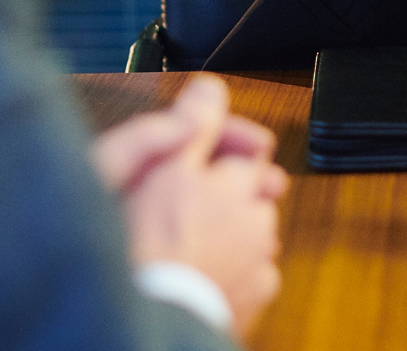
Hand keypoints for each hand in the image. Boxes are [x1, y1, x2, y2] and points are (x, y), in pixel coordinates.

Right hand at [104, 76, 288, 334]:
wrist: (154, 317)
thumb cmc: (147, 249)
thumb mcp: (160, 170)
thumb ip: (192, 127)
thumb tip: (210, 89)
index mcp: (236, 182)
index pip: (252, 145)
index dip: (224, 141)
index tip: (199, 144)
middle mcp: (256, 218)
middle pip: (254, 188)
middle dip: (229, 186)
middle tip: (186, 193)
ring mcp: (259, 259)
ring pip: (255, 229)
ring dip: (234, 227)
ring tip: (190, 236)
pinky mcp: (254, 296)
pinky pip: (253, 270)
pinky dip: (236, 266)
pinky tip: (205, 267)